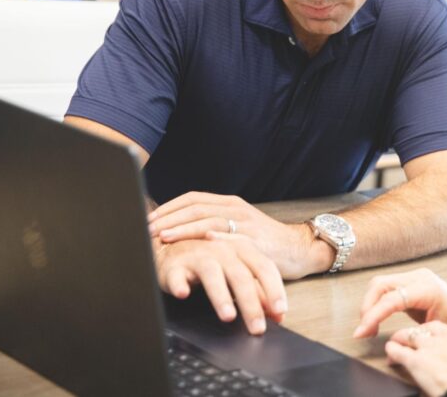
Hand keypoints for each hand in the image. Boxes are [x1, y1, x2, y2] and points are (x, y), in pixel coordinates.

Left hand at [148, 192, 328, 278]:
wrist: (299, 248)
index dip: (170, 207)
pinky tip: (196, 243)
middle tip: (148, 229)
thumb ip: (215, 225)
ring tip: (164, 237)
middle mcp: (236, 208)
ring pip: (208, 219)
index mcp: (230, 203)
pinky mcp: (254, 239)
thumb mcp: (238, 226)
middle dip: (170, 217)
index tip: (150, 218)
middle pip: (196, 207)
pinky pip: (229, 237)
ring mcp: (246, 223)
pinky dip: (211, 239)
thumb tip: (181, 231)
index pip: (193, 198)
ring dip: (183, 228)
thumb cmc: (264, 241)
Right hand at [155, 234, 286, 334]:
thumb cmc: (211, 262)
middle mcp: (223, 250)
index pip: (264, 268)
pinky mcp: (176, 265)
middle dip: (251, 304)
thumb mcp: (238, 274)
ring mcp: (199, 256)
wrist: (173, 247)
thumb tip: (278, 316)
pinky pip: (178, 276)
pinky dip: (180, 285)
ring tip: (228, 316)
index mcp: (243, 249)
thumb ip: (259, 293)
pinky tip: (183, 294)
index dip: (274, 289)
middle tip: (257, 328)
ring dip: (221, 296)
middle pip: (241, 276)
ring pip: (212, 274)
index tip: (281, 311)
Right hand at [354, 267, 446, 338]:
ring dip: (369, 305)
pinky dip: (376, 302)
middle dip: (367, 309)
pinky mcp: (407, 280)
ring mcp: (412, 276)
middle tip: (363, 331)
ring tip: (369, 327)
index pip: (392, 298)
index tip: (362, 331)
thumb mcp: (436, 331)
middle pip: (380, 285)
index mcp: (428, 289)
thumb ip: (413, 336)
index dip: (373, 315)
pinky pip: (384, 287)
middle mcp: (419, 277)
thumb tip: (390, 349)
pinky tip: (376, 318)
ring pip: (379, 284)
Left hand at [385, 293, 446, 396]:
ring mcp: (433, 345)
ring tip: (397, 342)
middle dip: (424, 331)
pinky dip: (393, 351)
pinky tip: (390, 352)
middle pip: (432, 326)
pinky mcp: (417, 360)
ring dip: (403, 339)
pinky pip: (400, 352)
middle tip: (419, 336)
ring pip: (412, 335)